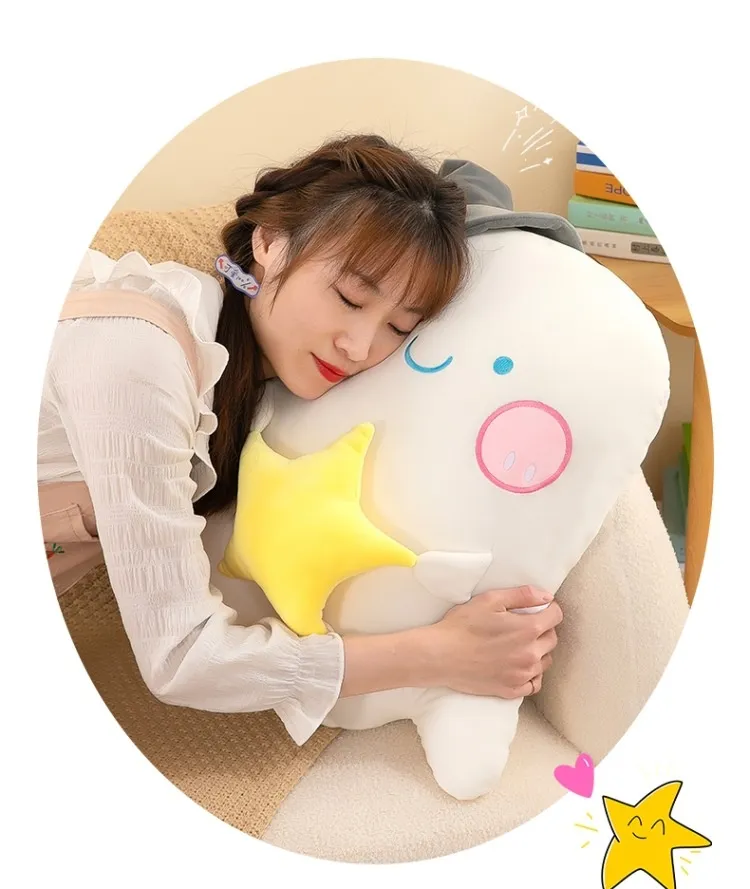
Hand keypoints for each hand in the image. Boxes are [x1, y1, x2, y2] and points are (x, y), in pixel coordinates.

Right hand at [428, 585, 562, 698]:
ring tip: (519, 645)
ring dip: (538, 651)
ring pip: (545, 661)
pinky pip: (534, 683)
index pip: (555, 616)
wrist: (440, 656)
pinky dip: (531, 674)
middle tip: (523, 625)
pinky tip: (518, 665)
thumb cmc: (462, 626)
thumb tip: (547, 597)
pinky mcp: (512, 690)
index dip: (548, 609)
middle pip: (552, 638)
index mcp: (528, 629)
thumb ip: (523, 595)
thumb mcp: (490, 600)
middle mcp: (530, 654)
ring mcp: (522, 675)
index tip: (538, 609)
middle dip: (543, 629)